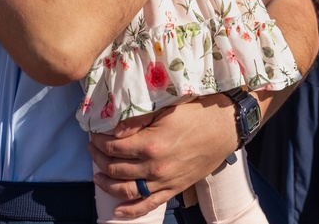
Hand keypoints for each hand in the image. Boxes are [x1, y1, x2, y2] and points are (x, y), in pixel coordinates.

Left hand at [89, 95, 237, 218]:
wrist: (225, 127)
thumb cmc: (198, 112)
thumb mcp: (166, 108)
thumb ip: (138, 119)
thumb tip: (114, 129)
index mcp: (151, 144)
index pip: (114, 147)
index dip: (99, 142)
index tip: (94, 135)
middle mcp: (154, 166)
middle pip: (116, 168)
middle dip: (99, 159)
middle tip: (93, 149)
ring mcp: (164, 181)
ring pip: (126, 190)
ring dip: (107, 184)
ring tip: (97, 176)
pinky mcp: (174, 189)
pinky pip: (148, 205)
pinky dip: (130, 210)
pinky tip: (117, 210)